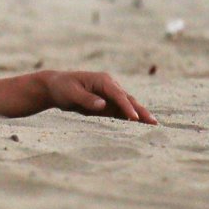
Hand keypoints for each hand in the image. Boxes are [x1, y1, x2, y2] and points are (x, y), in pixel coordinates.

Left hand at [35, 69, 156, 123]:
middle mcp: (110, 86)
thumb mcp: (71, 93)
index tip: (135, 118)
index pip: (118, 95)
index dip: (127, 106)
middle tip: (154, 123)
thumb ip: (86, 99)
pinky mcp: (108, 105)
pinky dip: (130, 119)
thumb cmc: (62, 87)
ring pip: (128, 106)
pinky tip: (140, 128)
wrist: (55, 87)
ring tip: (153, 126)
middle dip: (141, 111)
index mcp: (103, 80)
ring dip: (140, 115)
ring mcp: (110, 96)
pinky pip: (121, 112)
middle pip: (128, 100)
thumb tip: (103, 105)